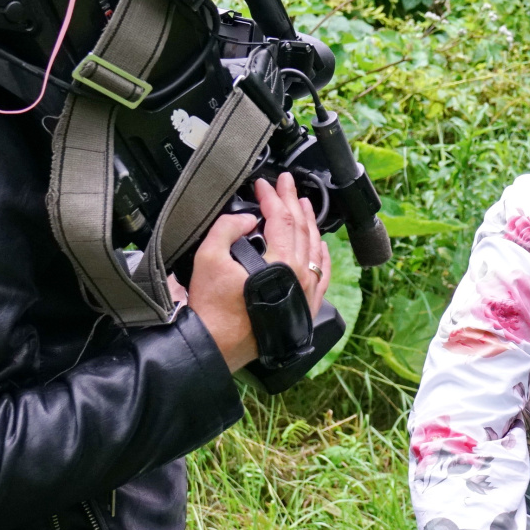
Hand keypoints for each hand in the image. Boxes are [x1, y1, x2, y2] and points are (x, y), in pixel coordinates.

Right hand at [188, 177, 329, 371]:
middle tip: (286, 183)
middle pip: (300, 228)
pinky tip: (319, 244)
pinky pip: (321, 276)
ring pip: (313, 249)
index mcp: (280, 262)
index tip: (263, 184)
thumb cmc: (212, 308)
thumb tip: (247, 219)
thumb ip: (227, 229)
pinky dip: (321, 256)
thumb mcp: (209, 258)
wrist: (218, 346)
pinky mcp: (305, 307)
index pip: (280, 219)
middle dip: (291, 201)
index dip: (271, 197)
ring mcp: (306, 293)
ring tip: (302, 204)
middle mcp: (300, 276)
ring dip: (308, 222)